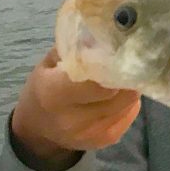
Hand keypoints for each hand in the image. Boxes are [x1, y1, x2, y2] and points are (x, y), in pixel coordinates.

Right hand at [10, 46, 140, 170]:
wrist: (37, 132)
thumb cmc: (43, 89)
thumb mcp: (50, 64)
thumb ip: (77, 48)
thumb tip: (109, 30)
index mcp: (56, 94)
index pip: (98, 77)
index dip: (116, 63)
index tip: (125, 49)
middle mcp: (75, 119)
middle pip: (121, 91)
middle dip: (129, 73)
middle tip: (132, 58)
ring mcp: (93, 133)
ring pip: (130, 102)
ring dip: (131, 85)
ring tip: (124, 74)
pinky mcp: (106, 140)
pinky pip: (131, 113)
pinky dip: (129, 100)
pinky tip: (118, 93)